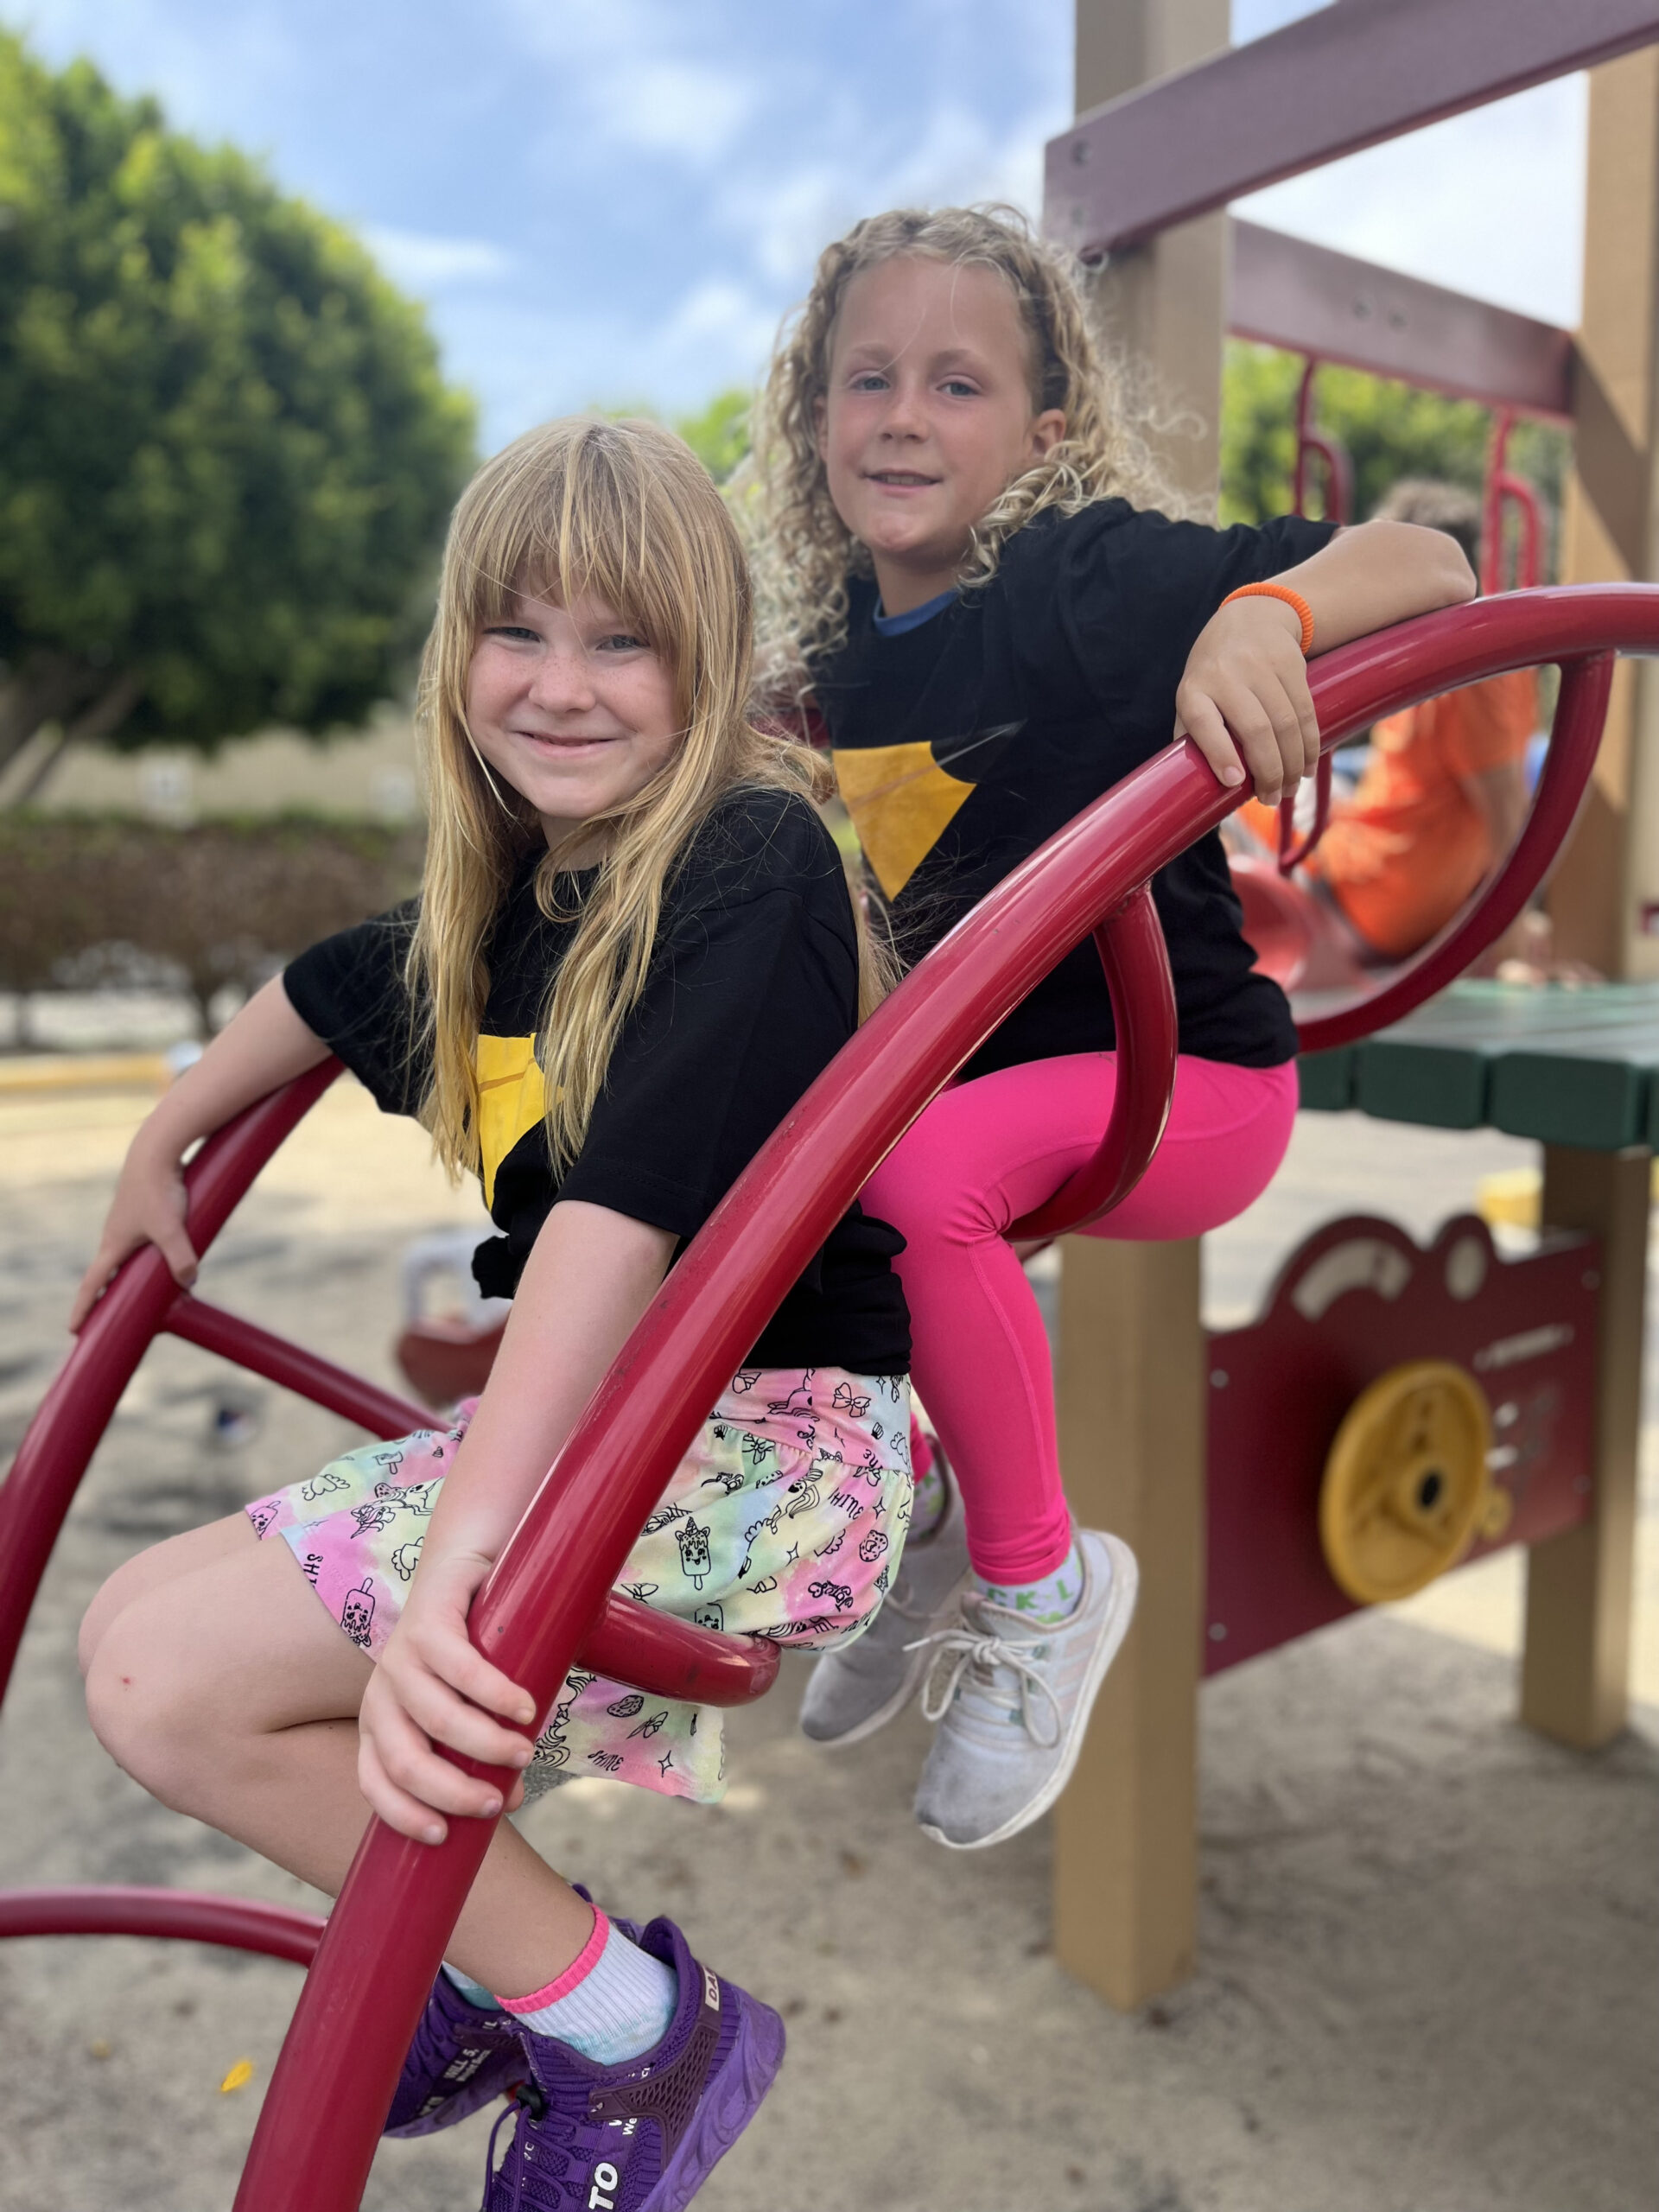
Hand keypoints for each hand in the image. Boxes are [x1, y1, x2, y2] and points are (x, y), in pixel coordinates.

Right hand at [68, 1136, 200, 1330]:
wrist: (157, 1151)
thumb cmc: (158, 1190)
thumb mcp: (171, 1229)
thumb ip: (180, 1257)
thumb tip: (189, 1282)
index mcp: (113, 1245)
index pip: (93, 1285)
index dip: (84, 1308)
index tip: (74, 1330)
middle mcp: (115, 1236)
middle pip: (108, 1275)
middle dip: (107, 1298)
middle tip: (108, 1319)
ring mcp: (128, 1223)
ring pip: (128, 1257)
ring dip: (131, 1276)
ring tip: (145, 1294)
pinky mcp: (143, 1210)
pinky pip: (144, 1241)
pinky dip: (149, 1256)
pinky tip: (167, 1257)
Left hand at [357, 1547, 538, 1843]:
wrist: (463, 1573)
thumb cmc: (469, 1658)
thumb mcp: (467, 1713)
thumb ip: (480, 1757)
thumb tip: (509, 1802)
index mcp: (379, 1724)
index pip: (374, 1781)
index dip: (403, 1814)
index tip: (444, 1838)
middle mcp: (381, 1694)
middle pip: (405, 1759)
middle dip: (452, 1790)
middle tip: (498, 1801)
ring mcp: (400, 1657)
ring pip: (435, 1717)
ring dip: (483, 1743)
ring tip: (523, 1750)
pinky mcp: (428, 1623)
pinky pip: (460, 1668)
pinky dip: (495, 1694)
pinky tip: (524, 1707)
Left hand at [1174, 595, 1320, 807]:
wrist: (1250, 618)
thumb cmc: (1213, 676)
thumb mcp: (1192, 699)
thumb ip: (1192, 738)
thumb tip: (1195, 790)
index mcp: (1194, 690)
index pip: (1205, 722)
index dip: (1220, 753)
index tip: (1235, 782)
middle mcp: (1226, 675)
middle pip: (1256, 729)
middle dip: (1269, 771)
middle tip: (1271, 798)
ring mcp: (1260, 666)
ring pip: (1286, 724)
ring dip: (1293, 764)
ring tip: (1289, 788)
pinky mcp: (1290, 663)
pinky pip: (1306, 711)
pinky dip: (1309, 744)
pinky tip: (1306, 766)